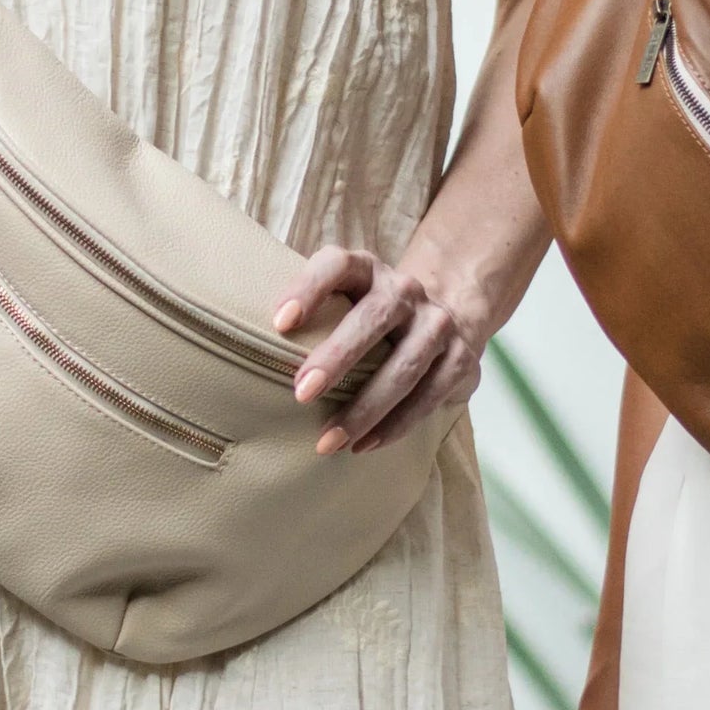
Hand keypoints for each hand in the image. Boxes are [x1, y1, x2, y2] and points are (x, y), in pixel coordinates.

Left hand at [272, 247, 484, 456]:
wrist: (447, 311)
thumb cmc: (367, 314)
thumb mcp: (342, 300)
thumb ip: (307, 315)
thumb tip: (248, 350)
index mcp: (365, 269)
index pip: (336, 265)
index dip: (308, 288)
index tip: (279, 322)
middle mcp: (404, 289)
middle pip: (373, 317)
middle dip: (337, 357)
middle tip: (301, 393)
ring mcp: (436, 323)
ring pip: (405, 365)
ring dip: (366, 407)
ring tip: (327, 440)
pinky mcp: (460, 358)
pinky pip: (428, 395)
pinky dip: (396, 424)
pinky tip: (364, 444)